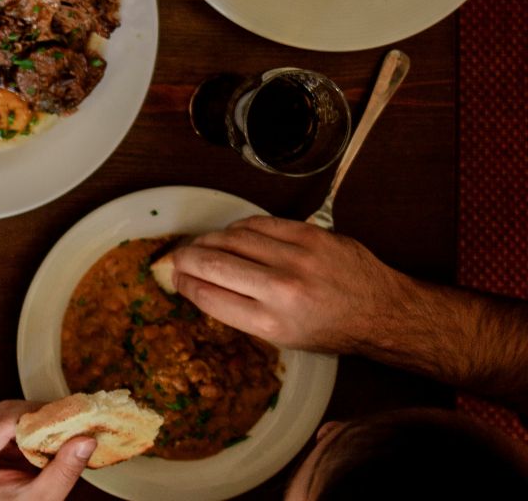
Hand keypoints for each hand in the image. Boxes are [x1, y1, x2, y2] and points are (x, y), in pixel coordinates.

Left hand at [0, 400, 94, 500]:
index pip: (2, 422)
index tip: (67, 417)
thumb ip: (62, 471)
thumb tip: (84, 441)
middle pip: (4, 413)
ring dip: (37, 419)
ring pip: (8, 411)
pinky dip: (31, 425)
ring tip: (64, 429)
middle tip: (72, 422)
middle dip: (40, 416)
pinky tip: (49, 433)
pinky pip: (8, 419)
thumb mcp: (40, 499)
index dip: (36, 416)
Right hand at [166, 215, 410, 354]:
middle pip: (211, 262)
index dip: (183, 283)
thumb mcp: (282, 336)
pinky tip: (233, 235)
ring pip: (230, 237)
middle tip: (178, 258)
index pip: (207, 295)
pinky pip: (257, 223)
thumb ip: (240, 310)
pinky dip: (237, 228)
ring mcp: (296, 257)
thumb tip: (199, 284)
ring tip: (204, 245)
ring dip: (208, 240)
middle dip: (185, 258)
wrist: (383, 311)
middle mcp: (281, 289)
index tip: (176, 278)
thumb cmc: (331, 329)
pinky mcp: (308, 234)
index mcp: (271, 322)